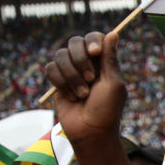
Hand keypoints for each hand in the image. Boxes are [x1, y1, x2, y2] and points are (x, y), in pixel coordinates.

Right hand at [45, 31, 125, 147]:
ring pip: (61, 55)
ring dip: (72, 76)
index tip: (95, 52)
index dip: (92, 41)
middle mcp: (86, 63)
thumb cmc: (106, 110)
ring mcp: (70, 71)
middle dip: (80, 60)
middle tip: (90, 79)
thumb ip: (110, 58)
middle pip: (75, 42)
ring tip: (82, 94)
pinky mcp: (57, 81)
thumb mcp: (113, 84)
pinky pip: (51, 69)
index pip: (94, 38)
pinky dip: (61, 83)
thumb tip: (113, 33)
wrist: (89, 132)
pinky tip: (71, 97)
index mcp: (103, 62)